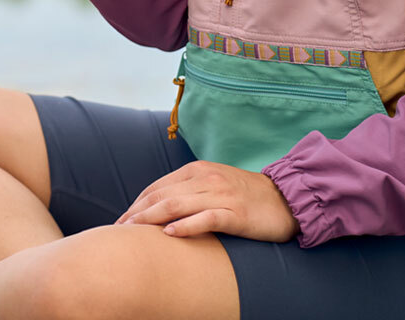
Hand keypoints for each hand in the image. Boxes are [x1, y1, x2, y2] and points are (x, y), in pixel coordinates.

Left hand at [112, 161, 298, 241]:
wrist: (286, 199)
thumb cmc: (246, 196)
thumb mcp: (214, 185)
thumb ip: (189, 191)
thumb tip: (159, 207)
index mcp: (197, 170)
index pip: (158, 186)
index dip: (137, 203)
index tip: (121, 220)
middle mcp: (206, 179)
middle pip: (162, 195)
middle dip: (136, 213)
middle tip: (118, 230)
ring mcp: (221, 195)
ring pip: (178, 205)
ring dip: (151, 218)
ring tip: (132, 231)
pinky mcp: (235, 214)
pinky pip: (206, 219)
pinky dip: (186, 226)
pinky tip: (170, 234)